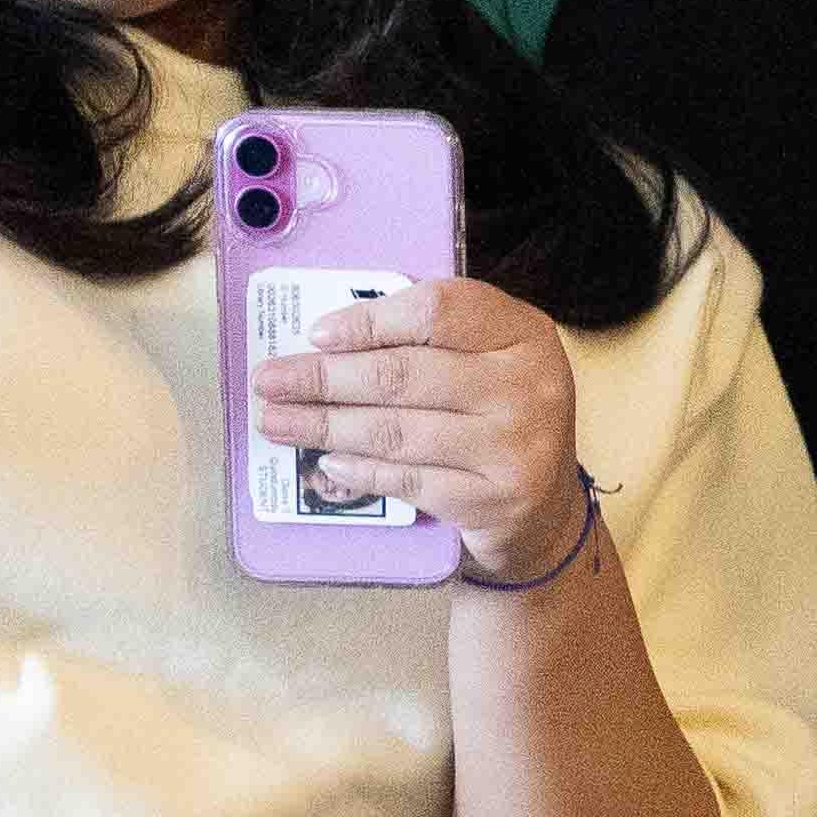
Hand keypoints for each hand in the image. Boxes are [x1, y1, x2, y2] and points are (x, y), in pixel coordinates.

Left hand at [254, 276, 587, 578]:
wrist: (546, 505)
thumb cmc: (497, 416)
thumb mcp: (485, 360)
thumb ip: (428, 341)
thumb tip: (325, 340)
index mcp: (523, 332)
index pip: (436, 311)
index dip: (368, 320)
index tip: (315, 334)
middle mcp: (528, 386)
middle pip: (403, 374)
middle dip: (323, 377)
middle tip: (270, 380)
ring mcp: (515, 447)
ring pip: (396, 431)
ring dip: (325, 426)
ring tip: (278, 421)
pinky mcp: (494, 499)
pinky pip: (407, 481)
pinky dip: (359, 470)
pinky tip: (327, 461)